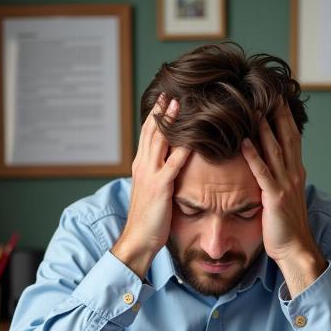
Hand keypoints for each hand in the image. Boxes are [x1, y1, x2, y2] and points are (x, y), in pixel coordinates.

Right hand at [111, 95, 190, 277]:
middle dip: (162, 111)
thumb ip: (159, 177)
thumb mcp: (152, 193)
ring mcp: (150, 174)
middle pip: (152, 132)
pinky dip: (183, 147)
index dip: (156, 117)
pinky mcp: (161, 186)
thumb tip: (170, 168)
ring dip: (170, 121)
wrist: (138, 238)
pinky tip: (192, 135)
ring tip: (179, 103)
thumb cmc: (148, 219)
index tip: (164, 101)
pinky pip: (173, 162)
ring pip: (160, 141)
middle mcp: (143, 166)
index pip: (147, 136)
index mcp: (140, 166)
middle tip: (171, 92)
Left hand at [241, 102, 325, 297]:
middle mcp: (293, 174)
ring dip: (265, 128)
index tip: (277, 97)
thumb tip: (271, 166)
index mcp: (296, 173)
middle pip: (287, 137)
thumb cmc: (286, 226)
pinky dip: (254, 156)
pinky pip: (263, 173)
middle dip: (279, 113)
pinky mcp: (274, 198)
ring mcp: (285, 185)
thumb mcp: (285, 197)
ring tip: (256, 107)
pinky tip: (245, 142)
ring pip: (275, 150)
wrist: (295, 248)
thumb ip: (279, 179)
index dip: (285, 117)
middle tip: (270, 91)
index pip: (292, 138)